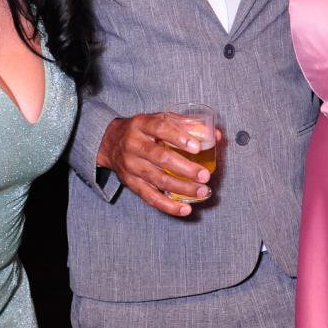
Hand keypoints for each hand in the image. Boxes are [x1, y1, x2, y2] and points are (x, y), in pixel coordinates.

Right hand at [97, 112, 212, 215]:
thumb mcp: (159, 119)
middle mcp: (134, 145)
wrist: (111, 142)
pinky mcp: (132, 183)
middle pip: (160, 157)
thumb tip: (216, 135)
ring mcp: (131, 166)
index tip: (198, 148)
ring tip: (202, 191)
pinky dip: (168, 205)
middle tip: (205, 175)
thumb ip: (187, 124)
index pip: (160, 128)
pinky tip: (184, 209)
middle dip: (185, 168)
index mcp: (142, 124)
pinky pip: (150, 197)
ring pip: (157, 179)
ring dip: (182, 188)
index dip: (179, 137)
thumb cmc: (144, 130)